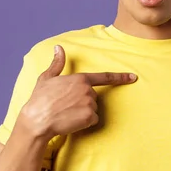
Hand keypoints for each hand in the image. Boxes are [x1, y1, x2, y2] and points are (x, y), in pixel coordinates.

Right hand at [19, 45, 136, 139]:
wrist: (37, 120)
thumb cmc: (40, 99)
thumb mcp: (47, 78)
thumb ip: (57, 63)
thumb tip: (58, 48)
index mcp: (80, 79)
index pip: (104, 77)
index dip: (120, 77)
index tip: (133, 77)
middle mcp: (88, 90)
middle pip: (94, 97)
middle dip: (83, 101)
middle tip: (65, 105)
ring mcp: (90, 104)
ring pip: (93, 109)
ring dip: (83, 112)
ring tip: (66, 113)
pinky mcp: (90, 117)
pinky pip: (92, 120)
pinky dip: (84, 123)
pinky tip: (71, 121)